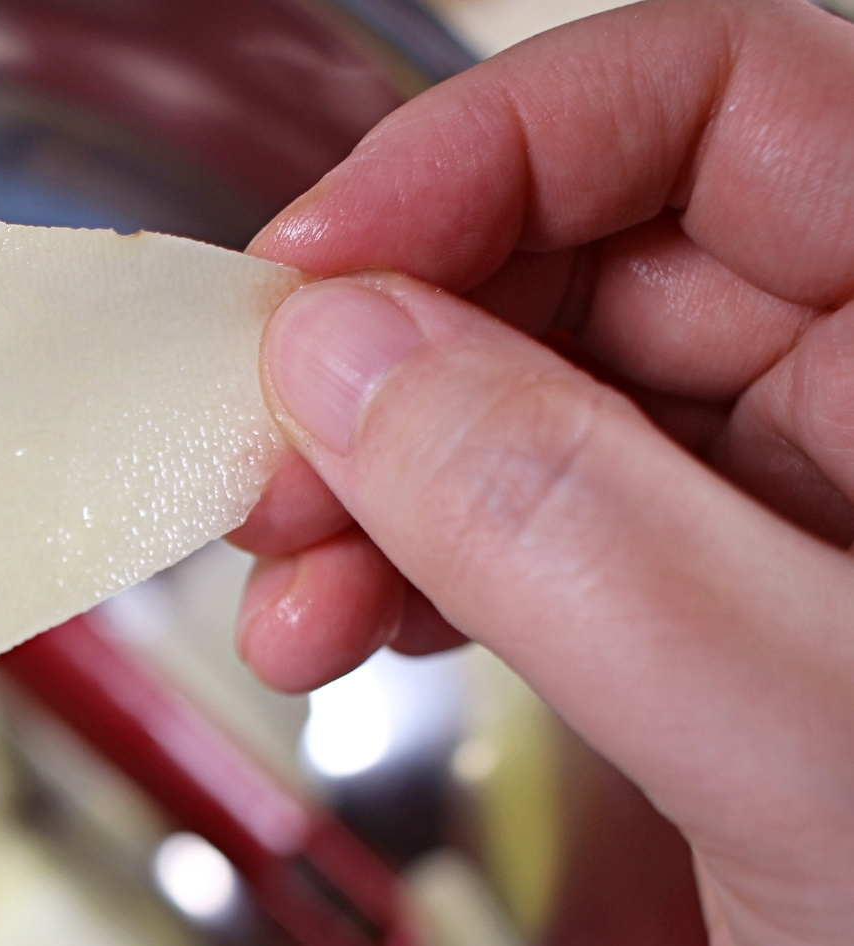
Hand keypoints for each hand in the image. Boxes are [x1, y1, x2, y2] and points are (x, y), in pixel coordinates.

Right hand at [231, 0, 853, 945]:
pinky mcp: (711, 630)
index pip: (721, 106)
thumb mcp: (797, 722)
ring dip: (379, 487)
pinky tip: (352, 635)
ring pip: (535, 411)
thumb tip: (343, 354)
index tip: (319, 268)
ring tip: (285, 593)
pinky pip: (533, 539)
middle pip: (593, 260)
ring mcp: (793, 520)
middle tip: (266, 460)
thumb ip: (562, 521)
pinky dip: (418, 576)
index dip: (498, 154)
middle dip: (400, 357)